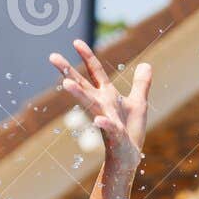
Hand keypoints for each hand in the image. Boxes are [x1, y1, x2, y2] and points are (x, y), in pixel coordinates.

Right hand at [50, 40, 150, 173]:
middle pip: (83, 84)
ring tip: (65, 83)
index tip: (76, 41)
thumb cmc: (130, 131)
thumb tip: (146, 64)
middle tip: (52, 57)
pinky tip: (98, 121)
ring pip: (90, 104)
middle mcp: (102, 105)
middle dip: (68, 70)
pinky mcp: (115, 135)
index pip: (95, 71)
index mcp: (107, 95)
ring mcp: (106, 119)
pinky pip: (108, 128)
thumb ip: (141, 84)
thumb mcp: (139, 103)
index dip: (87, 56)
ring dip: (78, 93)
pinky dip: (103, 124)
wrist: (129, 156)